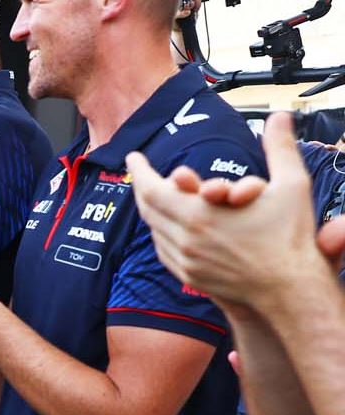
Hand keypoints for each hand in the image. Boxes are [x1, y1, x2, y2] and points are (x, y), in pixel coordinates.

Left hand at [125, 113, 331, 306]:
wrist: (289, 288)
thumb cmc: (290, 238)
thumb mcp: (291, 185)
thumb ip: (280, 147)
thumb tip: (280, 115)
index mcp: (198, 215)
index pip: (151, 190)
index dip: (140, 171)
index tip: (134, 157)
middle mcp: (184, 240)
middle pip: (147, 209)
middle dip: (142, 186)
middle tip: (142, 171)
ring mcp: (184, 261)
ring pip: (154, 230)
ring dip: (153, 209)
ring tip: (156, 193)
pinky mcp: (188, 276)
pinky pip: (163, 250)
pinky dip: (162, 232)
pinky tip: (169, 223)